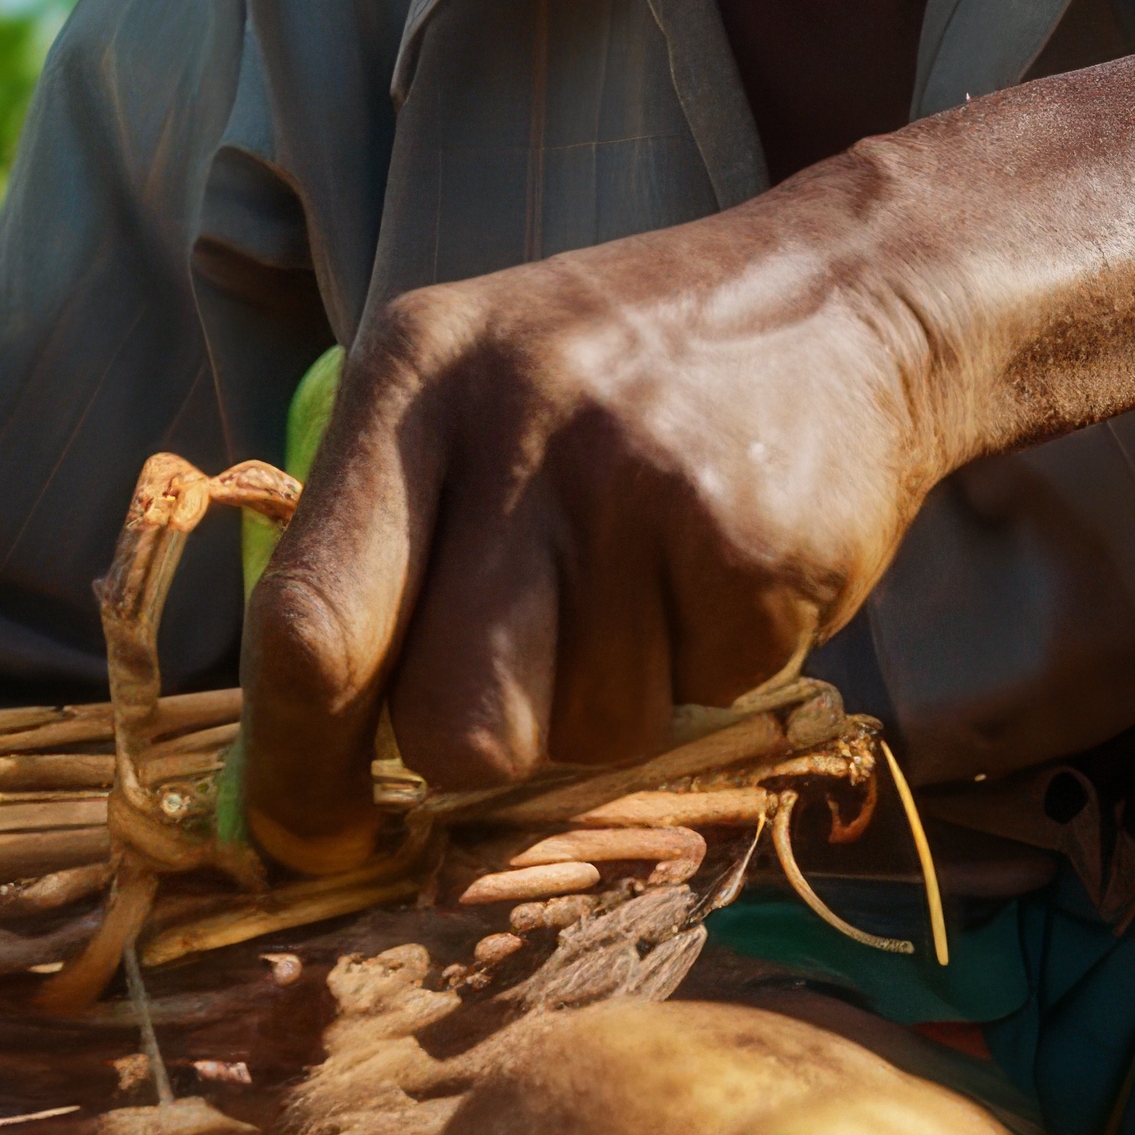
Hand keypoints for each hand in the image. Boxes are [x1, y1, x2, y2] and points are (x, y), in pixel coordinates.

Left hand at [239, 177, 955, 864]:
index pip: (312, 620)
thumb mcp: (464, 392)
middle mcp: (519, 424)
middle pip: (446, 724)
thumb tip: (290, 770)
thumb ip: (370, 548)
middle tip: (528, 670)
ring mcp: (644, 485)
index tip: (307, 838)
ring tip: (647, 568)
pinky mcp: (757, 547)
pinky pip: (704, 696)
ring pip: (587, 733)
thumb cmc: (611, 376)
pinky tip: (722, 560)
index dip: (295, 763)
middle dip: (480, 745)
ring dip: (616, 688)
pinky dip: (714, 659)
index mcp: (414, 378)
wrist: (843, 296)